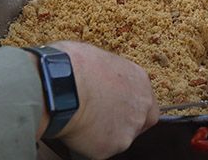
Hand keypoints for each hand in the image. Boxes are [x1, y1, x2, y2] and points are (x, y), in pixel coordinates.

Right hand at [47, 41, 157, 158]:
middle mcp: (141, 106)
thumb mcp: (98, 57)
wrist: (62, 86)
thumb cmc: (74, 66)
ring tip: (84, 121)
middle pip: (140, 122)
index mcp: (139, 80)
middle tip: (101, 118)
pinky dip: (89, 144)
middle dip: (122, 123)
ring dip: (106, 133)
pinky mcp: (110, 147)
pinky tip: (77, 130)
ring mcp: (128, 129)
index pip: (146, 100)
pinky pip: (101, 149)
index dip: (130, 106)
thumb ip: (108, 73)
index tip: (117, 106)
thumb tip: (98, 75)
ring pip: (120, 138)